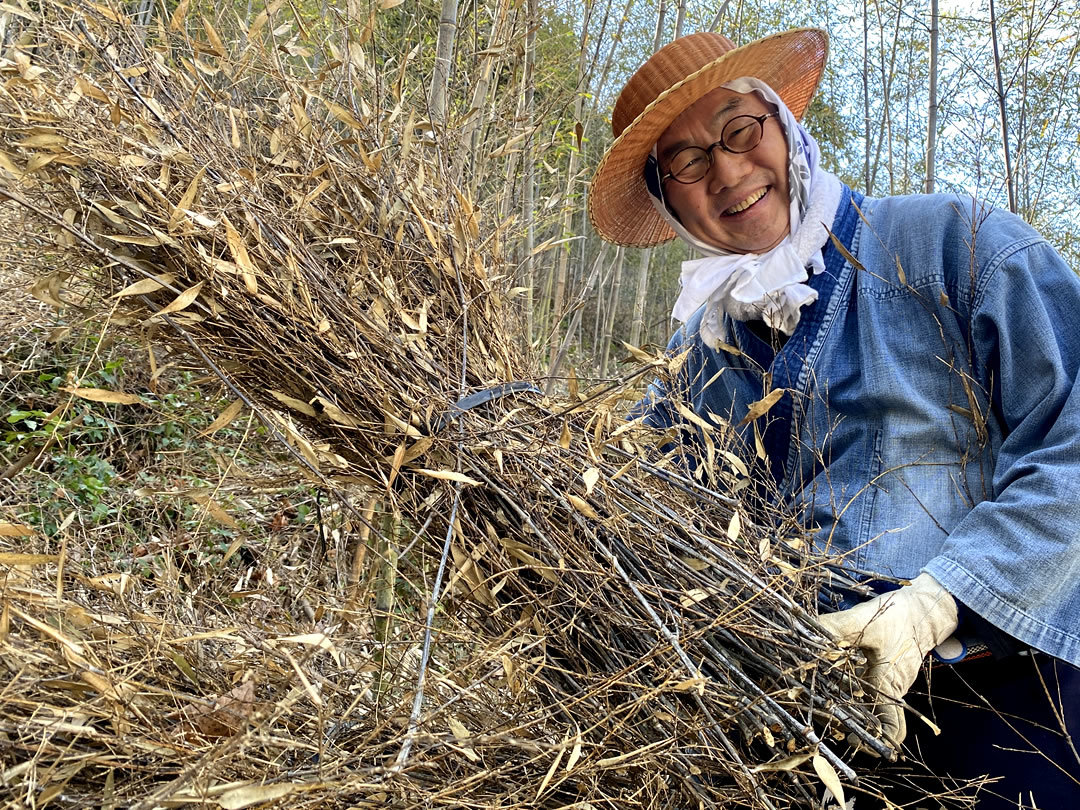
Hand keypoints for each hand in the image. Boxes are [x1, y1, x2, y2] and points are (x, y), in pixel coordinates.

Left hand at [819, 572, 957, 745]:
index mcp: (889, 684)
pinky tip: (819, 679)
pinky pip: (861, 687)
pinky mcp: (877, 670)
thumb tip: (801, 630)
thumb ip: (834, 627)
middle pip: (869, 721)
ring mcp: (883, 680)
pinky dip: (842, 687)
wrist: (922, 607)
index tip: (851, 739)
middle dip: (845, 724)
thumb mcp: (865, 620)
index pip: (891, 727)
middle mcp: (887, 688)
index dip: (875, 741)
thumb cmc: (899, 617)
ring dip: (841, 706)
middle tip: (818, 715)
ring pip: (863, 704)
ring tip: (812, 699)